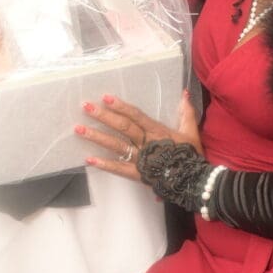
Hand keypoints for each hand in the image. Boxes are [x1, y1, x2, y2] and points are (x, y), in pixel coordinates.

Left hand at [75, 90, 201, 180]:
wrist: (193, 180)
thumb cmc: (190, 155)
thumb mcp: (191, 131)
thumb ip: (186, 111)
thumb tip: (184, 92)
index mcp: (158, 131)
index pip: (136, 116)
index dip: (121, 106)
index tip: (106, 97)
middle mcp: (146, 143)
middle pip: (123, 127)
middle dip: (103, 116)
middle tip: (85, 106)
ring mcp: (141, 159)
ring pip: (116, 146)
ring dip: (97, 137)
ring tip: (79, 129)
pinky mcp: (138, 174)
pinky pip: (119, 168)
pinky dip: (104, 164)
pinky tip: (89, 159)